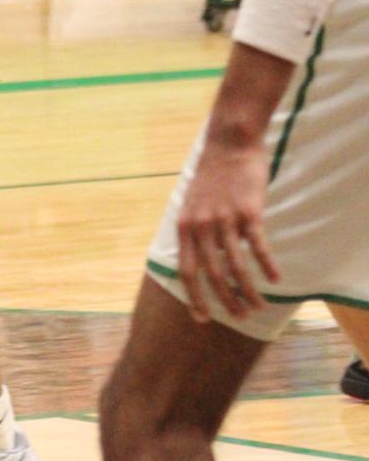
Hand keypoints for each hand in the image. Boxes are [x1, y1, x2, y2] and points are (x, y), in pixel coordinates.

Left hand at [176, 133, 278, 321]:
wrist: (228, 142)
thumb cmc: (212, 174)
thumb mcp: (193, 203)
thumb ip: (197, 230)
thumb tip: (208, 258)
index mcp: (184, 226)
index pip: (186, 271)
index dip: (194, 297)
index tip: (202, 318)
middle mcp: (201, 225)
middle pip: (212, 274)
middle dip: (225, 300)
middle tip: (239, 317)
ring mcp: (225, 218)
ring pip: (236, 265)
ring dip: (248, 290)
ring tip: (258, 306)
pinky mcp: (247, 211)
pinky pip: (258, 246)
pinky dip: (267, 265)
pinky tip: (276, 280)